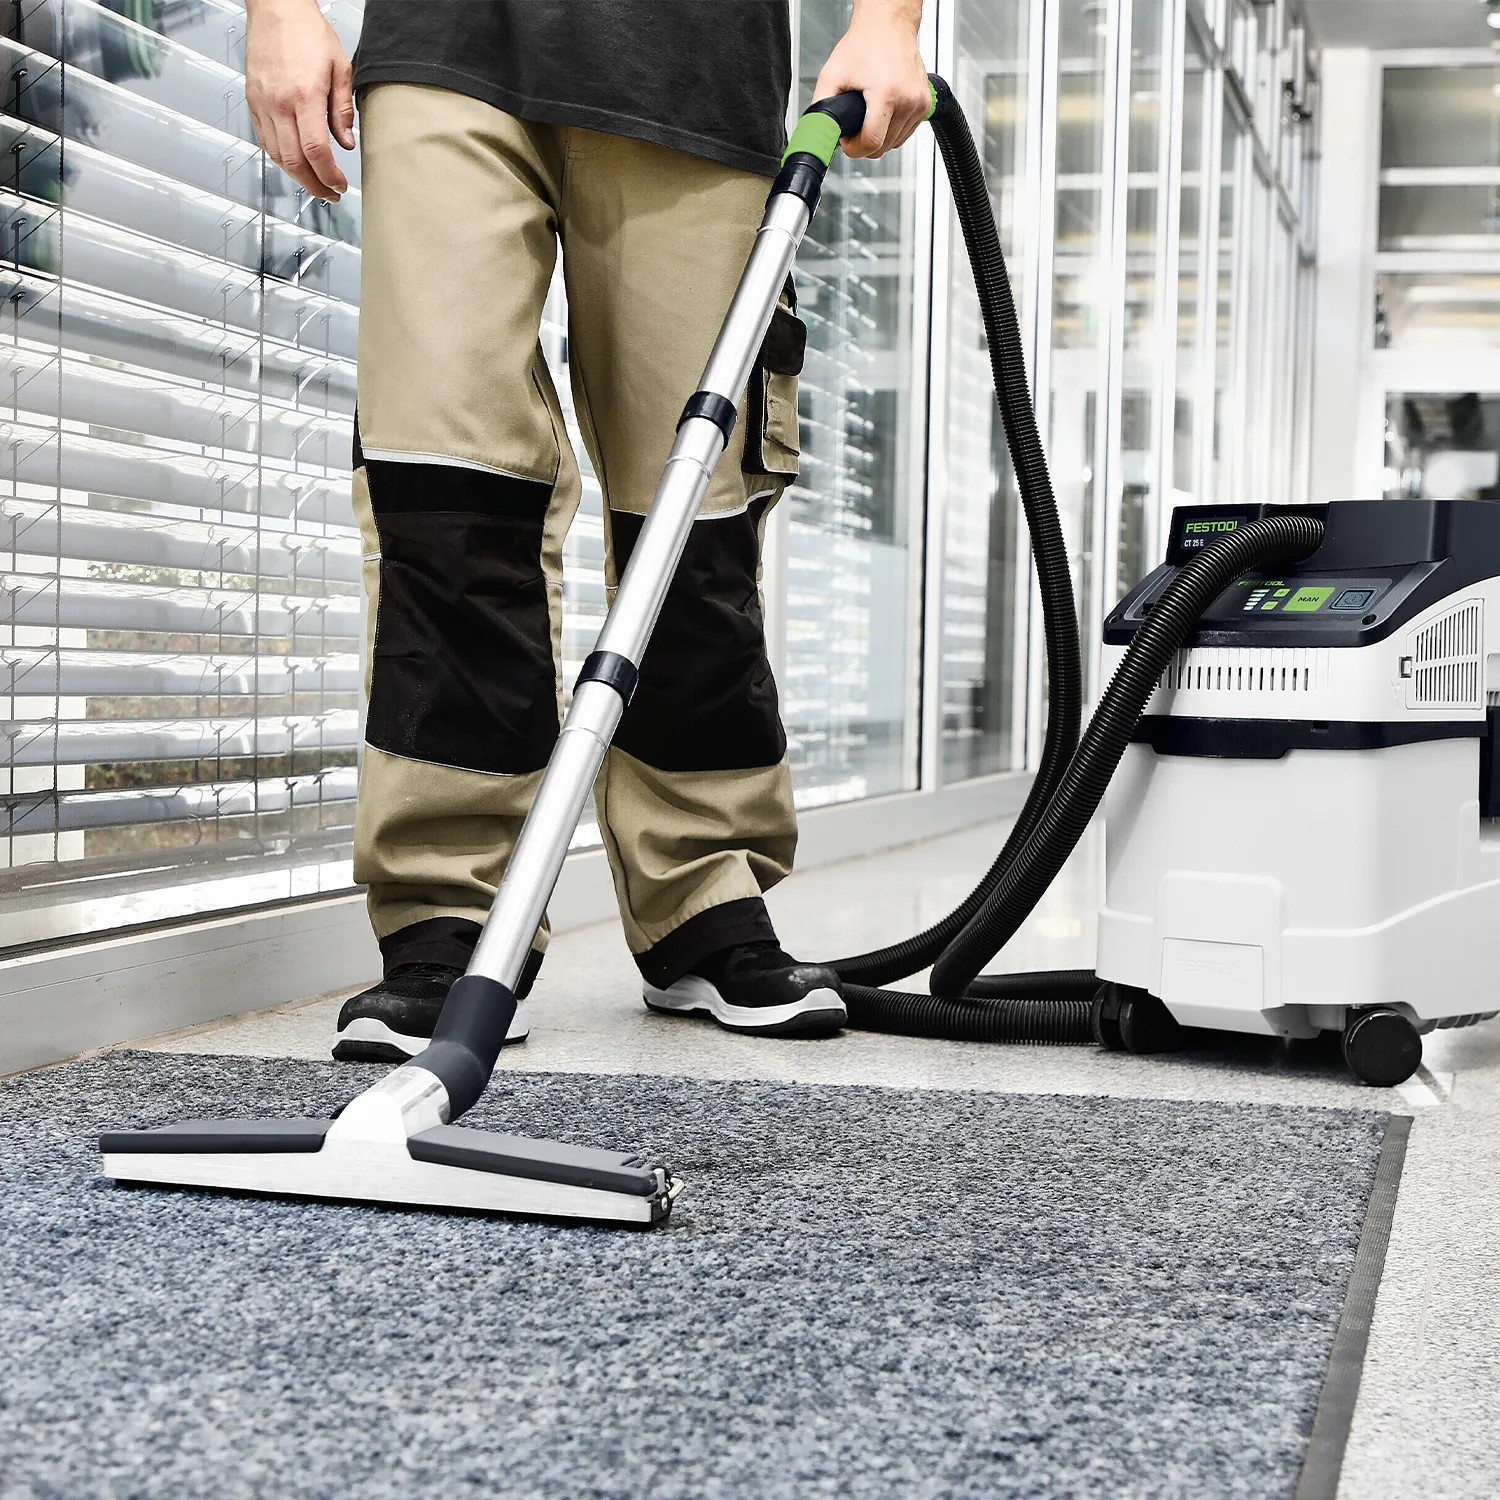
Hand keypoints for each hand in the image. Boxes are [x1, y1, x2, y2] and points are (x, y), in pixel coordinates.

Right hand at [245, 0, 354, 199]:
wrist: (275, 6)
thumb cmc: (306, 29)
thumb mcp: (339, 67)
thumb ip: (343, 109)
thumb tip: (346, 142)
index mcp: (304, 95)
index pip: (316, 151)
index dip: (329, 176)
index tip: (340, 185)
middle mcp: (279, 102)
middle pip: (294, 161)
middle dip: (314, 185)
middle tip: (329, 193)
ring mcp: (262, 103)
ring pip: (276, 155)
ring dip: (297, 176)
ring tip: (315, 182)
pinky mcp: (252, 100)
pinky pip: (264, 139)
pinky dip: (280, 157)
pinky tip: (294, 162)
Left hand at [813, 0, 927, 159]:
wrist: (887, 25)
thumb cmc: (864, 44)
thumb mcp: (831, 75)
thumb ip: (822, 108)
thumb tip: (819, 134)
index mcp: (887, 93)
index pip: (871, 143)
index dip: (854, 148)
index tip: (847, 141)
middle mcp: (908, 100)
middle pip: (883, 147)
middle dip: (864, 143)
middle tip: (854, 124)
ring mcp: (919, 103)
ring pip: (895, 144)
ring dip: (879, 137)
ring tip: (868, 116)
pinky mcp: (926, 105)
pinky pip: (905, 133)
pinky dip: (892, 130)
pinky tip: (883, 113)